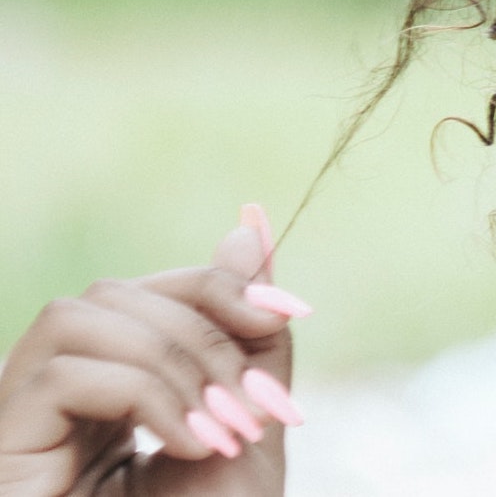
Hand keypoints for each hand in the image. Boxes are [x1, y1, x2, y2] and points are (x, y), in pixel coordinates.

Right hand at [0, 207, 307, 496]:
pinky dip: (144, 392)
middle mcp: (55, 392)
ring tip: (224, 431)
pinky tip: (189, 444)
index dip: (224, 282)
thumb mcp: (246, 423)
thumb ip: (250, 334)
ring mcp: (20, 417)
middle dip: (209, 329)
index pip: (154, 289)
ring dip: (177, 361)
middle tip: (260, 403)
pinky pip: (64, 369)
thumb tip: (250, 225)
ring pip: (84, 313)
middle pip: (120, 291)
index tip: (293, 312)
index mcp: (111, 381)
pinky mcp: (3, 441)